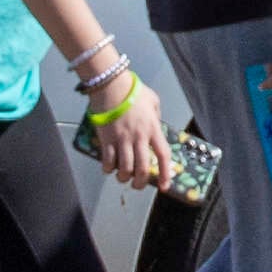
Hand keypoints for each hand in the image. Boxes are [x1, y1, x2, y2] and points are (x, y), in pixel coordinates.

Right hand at [73, 73, 175, 193]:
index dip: (164, 174)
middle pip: (142, 168)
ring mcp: (122, 139)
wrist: (111, 85)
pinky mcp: (106, 139)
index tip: (164, 186)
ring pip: (125, 168)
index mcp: (153, 129)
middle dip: (140, 182)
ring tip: (122, 177)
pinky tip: (108, 168)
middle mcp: (138, 137)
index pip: (163, 156)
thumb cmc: (132, 90)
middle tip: (137, 185)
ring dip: (123, 177)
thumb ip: (156, 114)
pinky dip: (108, 168)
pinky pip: (108, 160)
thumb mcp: (153, 100)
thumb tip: (156, 122)